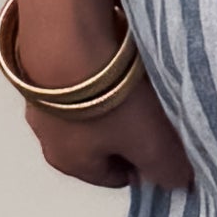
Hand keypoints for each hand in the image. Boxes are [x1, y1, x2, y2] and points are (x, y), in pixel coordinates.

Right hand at [8, 0, 195, 193]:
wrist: (66, 36)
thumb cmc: (108, 98)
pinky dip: (98, 67)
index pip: (117, 176)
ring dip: (113, 94)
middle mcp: (46, 133)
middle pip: (103, 138)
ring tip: (137, 75)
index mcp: (69, 162)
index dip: (146, 162)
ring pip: (90, 103)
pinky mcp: (39, 60)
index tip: (166, 141)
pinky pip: (78, 72)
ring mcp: (40, 94)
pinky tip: (116, 53)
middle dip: (130, 126)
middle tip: (155, 107)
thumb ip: (168, 169)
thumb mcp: (151, 144)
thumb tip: (178, 180)